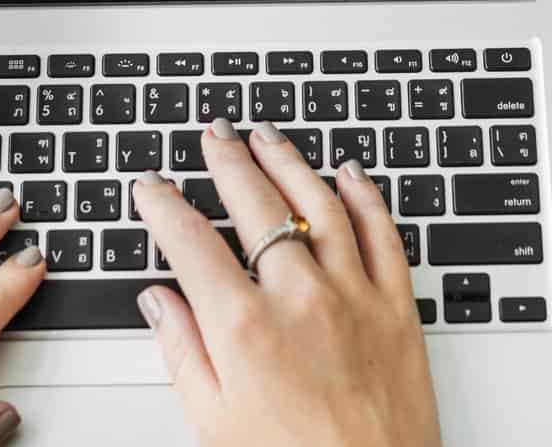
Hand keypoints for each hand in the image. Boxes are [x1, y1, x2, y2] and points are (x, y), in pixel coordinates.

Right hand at [133, 119, 441, 446]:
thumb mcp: (214, 422)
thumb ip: (183, 353)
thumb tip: (159, 302)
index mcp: (243, 327)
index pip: (191, 240)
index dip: (164, 204)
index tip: (152, 186)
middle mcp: (299, 298)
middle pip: (256, 203)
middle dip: (228, 159)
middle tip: (215, 134)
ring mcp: (353, 296)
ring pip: (319, 201)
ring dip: (289, 160)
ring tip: (268, 135)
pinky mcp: (398, 307)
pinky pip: (383, 232)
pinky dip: (364, 195)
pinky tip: (348, 173)